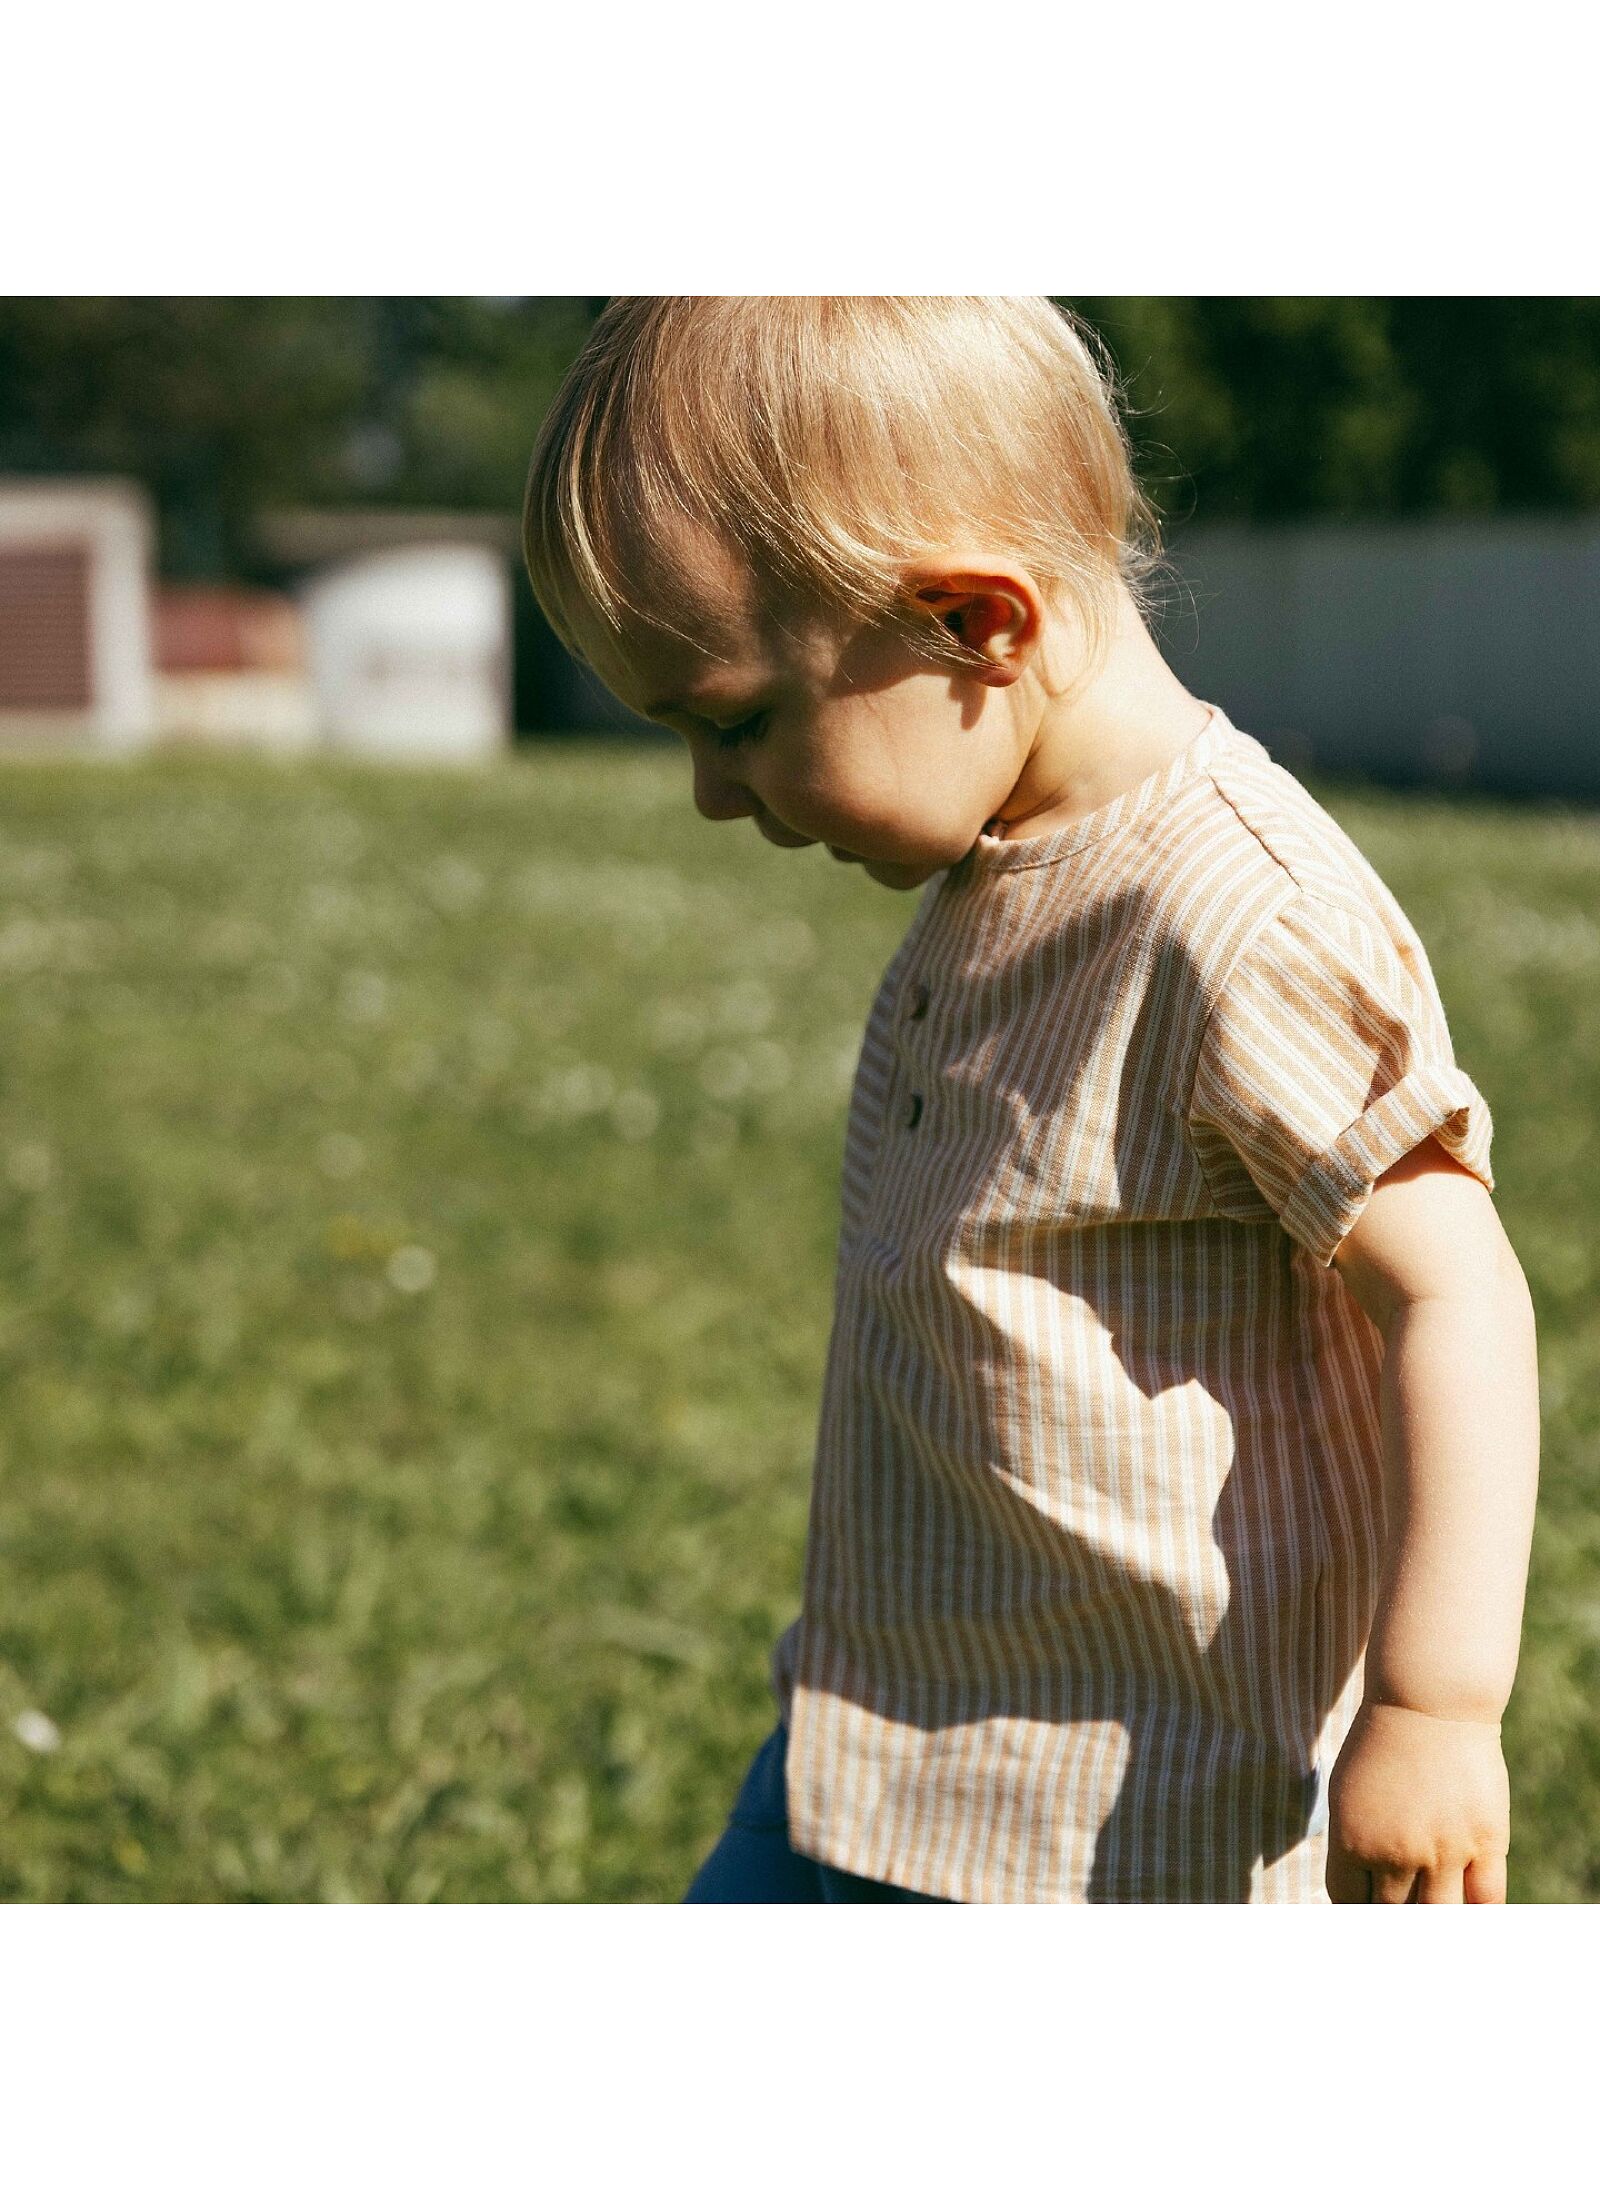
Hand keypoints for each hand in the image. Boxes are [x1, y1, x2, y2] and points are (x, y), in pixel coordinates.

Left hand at [1324, 1699, 1509, 1902]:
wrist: (1429, 1704)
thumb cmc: (1382, 1745)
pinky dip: (1479, 1917)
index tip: (1368, 1908)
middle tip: (1401, 1916)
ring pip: (1439, 1917)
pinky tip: (1473, 1915)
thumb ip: (1354, 1845)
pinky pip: (1486, 1902)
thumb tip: (1365, 1893)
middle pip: (1392, 1916)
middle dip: (1394, 1921)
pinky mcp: (1485, 1842)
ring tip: (1435, 1916)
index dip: (1357, 1909)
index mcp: (1351, 1840)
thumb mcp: (1348, 1794)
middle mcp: (1396, 1853)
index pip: (1348, 1900)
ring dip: (1435, 1922)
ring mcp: (1443, 1851)